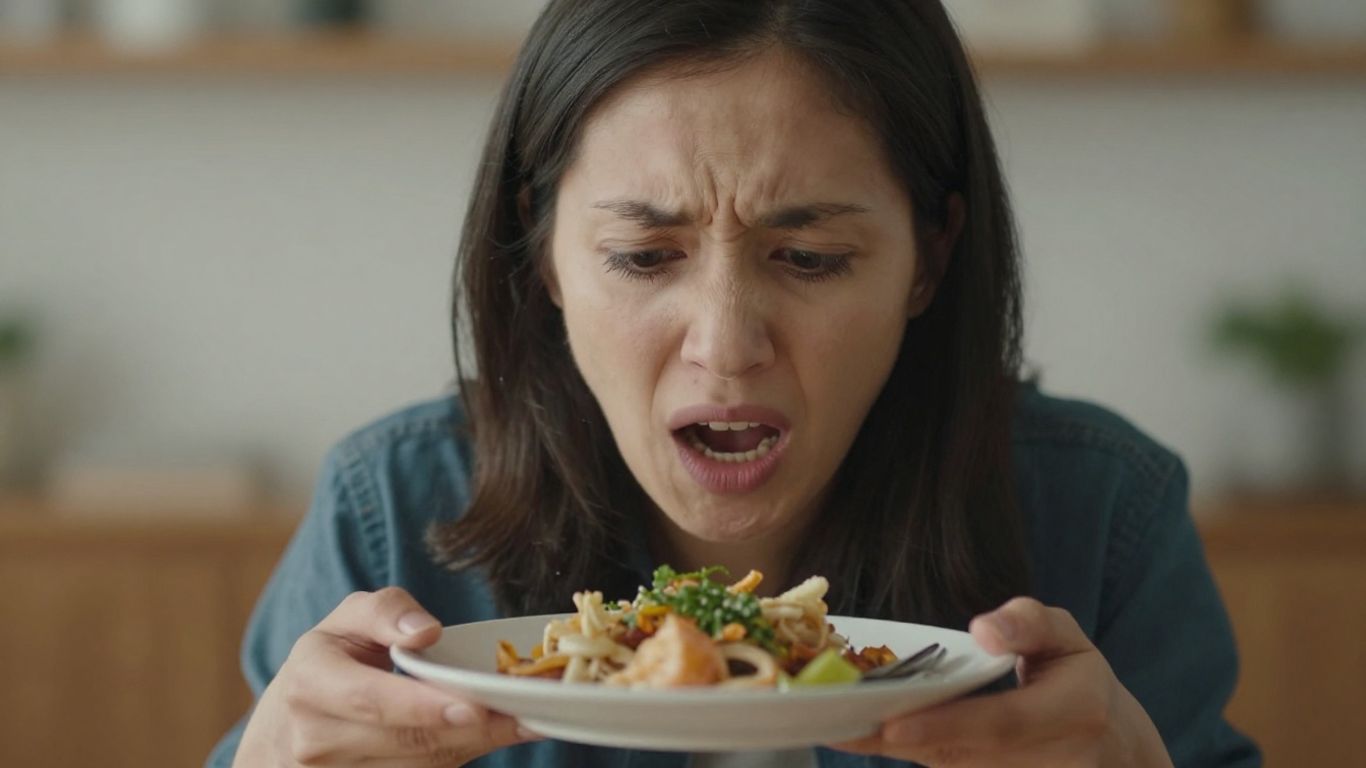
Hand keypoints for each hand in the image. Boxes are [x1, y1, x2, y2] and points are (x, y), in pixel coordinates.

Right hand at [233, 587, 538, 765]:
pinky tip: (494, 734)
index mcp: (310, 684)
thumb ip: (386, 611)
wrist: (284, 730)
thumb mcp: (347, 620)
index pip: (371, 701)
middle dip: (470, 729)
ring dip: (475, 745)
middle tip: (524, 712)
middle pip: (406, 741)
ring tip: (522, 720)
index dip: (424, 707)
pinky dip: (461, 755)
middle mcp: (317, 739)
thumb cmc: (329, 662)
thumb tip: (425, 630)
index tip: (474, 706)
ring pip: (421, 766)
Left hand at [833, 597, 1171, 767]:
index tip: (891, 726)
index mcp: (1075, 712)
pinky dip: (906, 751)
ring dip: (889, 749)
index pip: (1001, 724)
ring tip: (834, 725)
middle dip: (896, 739)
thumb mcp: (1067, 637)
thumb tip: (984, 629)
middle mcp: (1052, 760)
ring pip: (948, 766)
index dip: (945, 726)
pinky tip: (859, 732)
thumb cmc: (1078, 680)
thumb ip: (1029, 623)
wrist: (1112, 751)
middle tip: (836, 723)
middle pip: (961, 754)